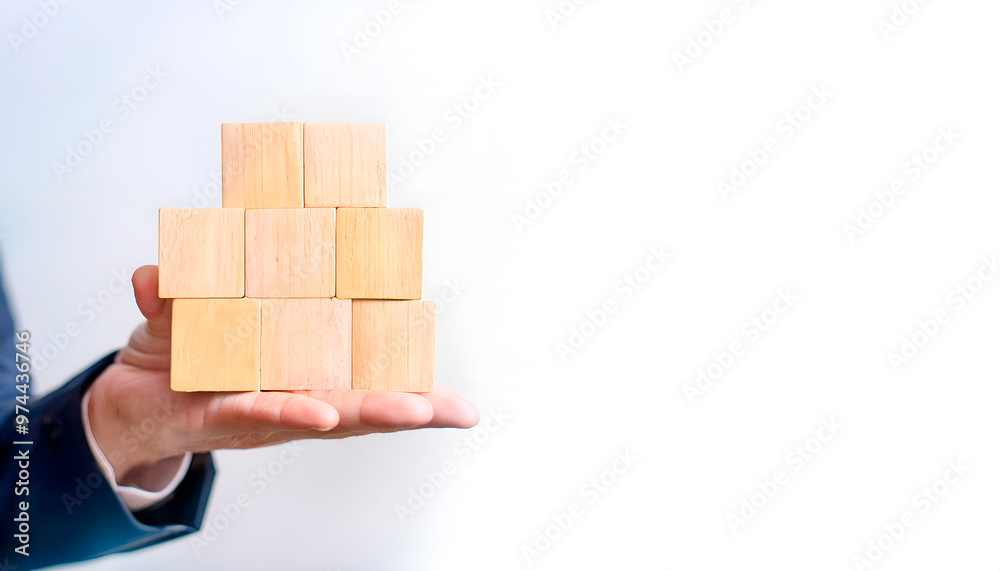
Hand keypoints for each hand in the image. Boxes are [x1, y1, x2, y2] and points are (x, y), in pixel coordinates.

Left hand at [87, 265, 478, 489]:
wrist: (122, 407)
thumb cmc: (172, 361)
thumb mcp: (182, 318)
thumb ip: (180, 295)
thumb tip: (153, 276)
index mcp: (301, 372)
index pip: (362, 379)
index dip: (409, 388)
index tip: (460, 407)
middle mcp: (293, 398)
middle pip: (359, 406)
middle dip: (409, 408)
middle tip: (457, 411)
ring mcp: (264, 413)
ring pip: (325, 416)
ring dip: (368, 412)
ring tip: (412, 411)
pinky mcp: (222, 419)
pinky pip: (260, 414)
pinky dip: (291, 412)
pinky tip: (321, 415)